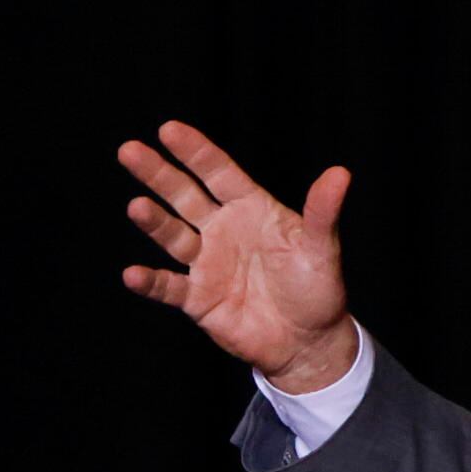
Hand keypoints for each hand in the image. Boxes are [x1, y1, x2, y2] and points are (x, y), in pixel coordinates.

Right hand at [120, 122, 357, 392]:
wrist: (308, 341)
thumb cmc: (317, 288)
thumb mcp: (322, 248)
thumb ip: (323, 212)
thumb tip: (341, 173)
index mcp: (250, 208)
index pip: (217, 172)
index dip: (195, 152)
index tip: (169, 130)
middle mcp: (222, 230)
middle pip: (184, 195)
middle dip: (158, 174)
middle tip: (129, 151)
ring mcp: (207, 263)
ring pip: (173, 235)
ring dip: (154, 222)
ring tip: (136, 207)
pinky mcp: (198, 299)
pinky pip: (169, 287)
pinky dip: (151, 282)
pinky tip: (133, 274)